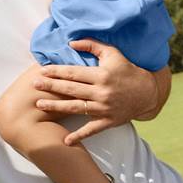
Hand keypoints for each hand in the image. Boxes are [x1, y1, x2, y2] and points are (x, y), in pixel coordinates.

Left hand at [32, 39, 159, 145]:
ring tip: (40, 104)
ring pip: (76, 108)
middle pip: (71, 89)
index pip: (73, 73)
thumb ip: (92, 45)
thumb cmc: (127, 70)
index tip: (41, 70)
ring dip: (56, 107)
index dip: (56, 71)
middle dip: (51, 87)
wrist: (148, 92)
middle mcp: (101, 92)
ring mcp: (104, 108)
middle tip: (34, 85)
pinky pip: (91, 130)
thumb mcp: (112, 53)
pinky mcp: (108, 121)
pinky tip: (66, 140)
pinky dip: (79, 136)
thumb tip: (71, 42)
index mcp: (101, 75)